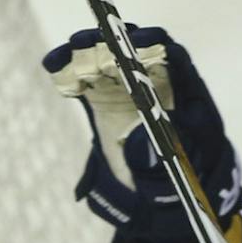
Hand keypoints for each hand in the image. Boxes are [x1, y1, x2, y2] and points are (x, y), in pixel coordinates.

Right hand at [44, 24, 237, 238]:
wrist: (160, 201)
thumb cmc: (177, 186)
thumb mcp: (174, 179)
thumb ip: (158, 163)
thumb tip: (138, 139)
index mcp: (187, 97)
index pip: (175, 59)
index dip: (156, 45)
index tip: (137, 41)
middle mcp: (156, 86)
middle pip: (137, 51)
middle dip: (114, 41)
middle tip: (91, 42)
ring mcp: (127, 91)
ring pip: (109, 60)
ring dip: (89, 50)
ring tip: (69, 51)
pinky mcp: (103, 101)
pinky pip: (86, 81)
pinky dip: (69, 70)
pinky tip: (54, 65)